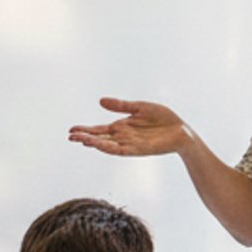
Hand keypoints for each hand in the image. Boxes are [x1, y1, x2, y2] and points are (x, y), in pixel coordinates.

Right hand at [68, 98, 190, 157]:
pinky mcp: (140, 150)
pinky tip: (101, 146)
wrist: (181, 131)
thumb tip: (100, 101)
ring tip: (82, 140)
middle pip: (100, 138)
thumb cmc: (163, 119)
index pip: (100, 130)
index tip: (71, 130)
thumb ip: (121, 105)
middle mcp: (123, 137)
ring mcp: (130, 144)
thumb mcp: (140, 107)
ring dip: (96, 143)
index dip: (86, 130)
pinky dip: (111, 148)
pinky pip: (122, 150)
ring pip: (109, 145)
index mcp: (122, 127)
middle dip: (86, 137)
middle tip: (70, 137)